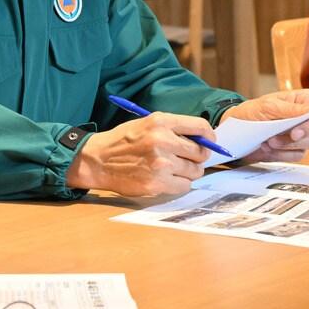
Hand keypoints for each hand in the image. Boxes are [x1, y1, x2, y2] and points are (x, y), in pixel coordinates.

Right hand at [66, 111, 212, 196]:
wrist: (98, 160)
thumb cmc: (123, 142)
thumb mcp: (146, 124)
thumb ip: (173, 129)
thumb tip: (202, 140)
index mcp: (160, 122)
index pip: (199, 126)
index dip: (209, 136)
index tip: (210, 141)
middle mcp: (162, 141)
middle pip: (200, 152)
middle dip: (198, 157)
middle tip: (188, 159)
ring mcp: (160, 163)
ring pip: (195, 171)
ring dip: (188, 172)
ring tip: (173, 169)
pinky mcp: (157, 183)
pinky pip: (184, 186)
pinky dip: (179, 184)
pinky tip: (166, 178)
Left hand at [220, 88, 308, 161]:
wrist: (235, 133)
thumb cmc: (251, 112)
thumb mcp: (267, 106)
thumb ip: (291, 109)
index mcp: (303, 99)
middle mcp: (307, 116)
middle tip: (292, 133)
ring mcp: (302, 135)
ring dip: (292, 143)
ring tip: (270, 140)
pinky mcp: (294, 150)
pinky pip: (299, 155)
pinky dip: (283, 153)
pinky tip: (268, 147)